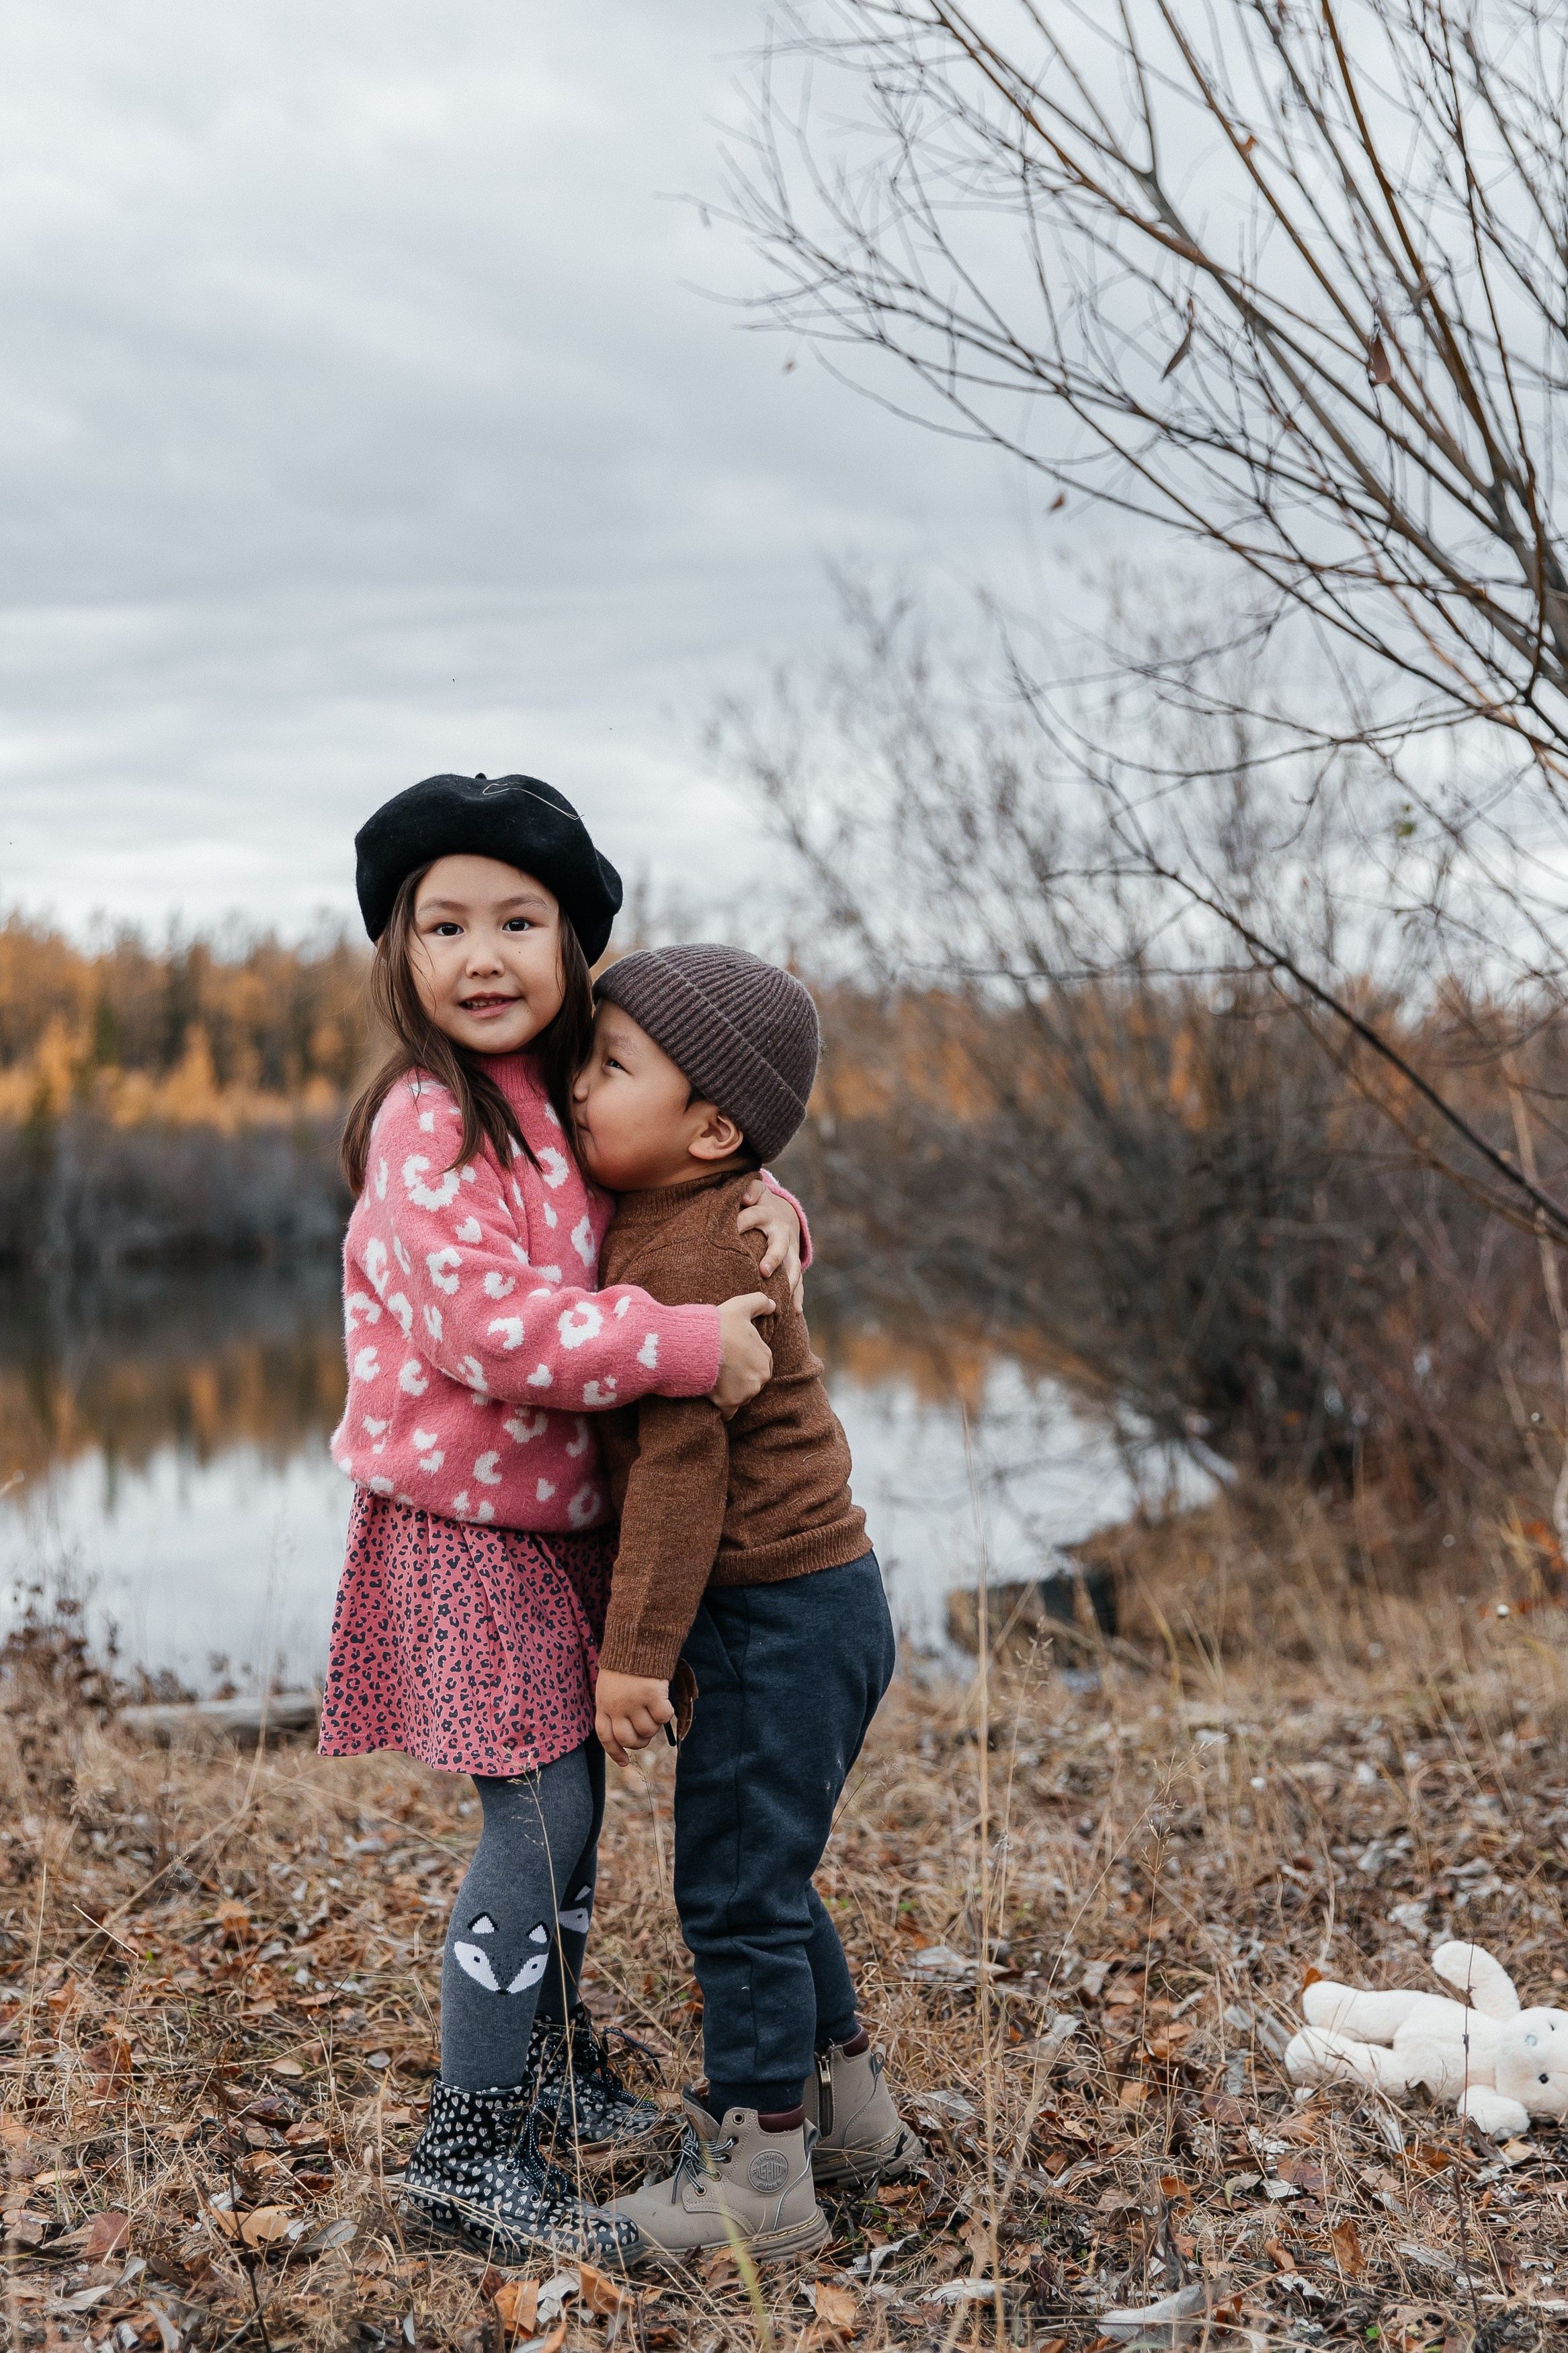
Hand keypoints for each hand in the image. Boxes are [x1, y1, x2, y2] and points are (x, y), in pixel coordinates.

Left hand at [596, 1670, 673, 1766]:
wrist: (635, 1638)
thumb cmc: (624, 1661)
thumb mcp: (609, 1686)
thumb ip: (614, 1707)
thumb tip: (629, 1735)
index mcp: (603, 1703)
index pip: (605, 1736)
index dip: (614, 1752)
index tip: (624, 1762)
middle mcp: (616, 1707)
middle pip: (628, 1739)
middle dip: (640, 1741)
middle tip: (647, 1732)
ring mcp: (634, 1702)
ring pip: (648, 1731)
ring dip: (655, 1725)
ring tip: (655, 1709)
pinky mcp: (652, 1695)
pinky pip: (664, 1717)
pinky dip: (667, 1712)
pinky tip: (665, 1700)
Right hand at [711, 1292, 774, 1416]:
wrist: (695, 1344)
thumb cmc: (718, 1324)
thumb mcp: (740, 1306)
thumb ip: (759, 1301)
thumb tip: (773, 1304)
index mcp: (765, 1357)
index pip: (759, 1363)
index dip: (744, 1360)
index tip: (731, 1357)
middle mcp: (760, 1377)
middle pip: (751, 1381)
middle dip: (740, 1377)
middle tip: (722, 1368)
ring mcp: (746, 1393)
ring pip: (741, 1396)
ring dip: (731, 1392)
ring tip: (715, 1379)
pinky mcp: (729, 1404)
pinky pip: (729, 1413)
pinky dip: (723, 1408)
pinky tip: (713, 1398)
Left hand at [738, 1179, 804, 1311]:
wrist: (783, 1214)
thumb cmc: (759, 1203)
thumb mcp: (756, 1191)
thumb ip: (750, 1189)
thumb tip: (746, 1197)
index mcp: (766, 1215)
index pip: (754, 1216)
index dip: (744, 1221)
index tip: (734, 1228)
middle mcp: (780, 1233)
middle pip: (779, 1245)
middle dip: (773, 1258)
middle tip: (764, 1271)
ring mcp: (790, 1250)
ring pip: (792, 1266)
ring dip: (788, 1281)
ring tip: (782, 1297)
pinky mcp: (793, 1264)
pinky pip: (798, 1281)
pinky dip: (797, 1295)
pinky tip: (795, 1309)